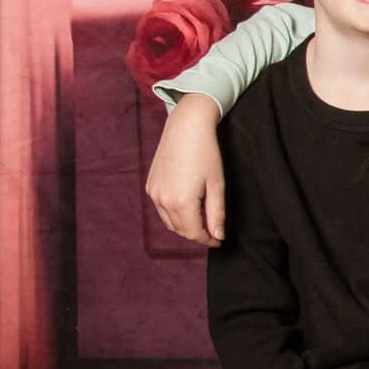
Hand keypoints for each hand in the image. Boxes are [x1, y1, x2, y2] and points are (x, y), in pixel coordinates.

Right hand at [145, 92, 226, 245]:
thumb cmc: (206, 153)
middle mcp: (163, 200)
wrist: (186, 127)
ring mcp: (154, 193)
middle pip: (180, 230)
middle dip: (196, 234)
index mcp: (181, 201)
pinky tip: (186, 207)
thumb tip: (218, 236)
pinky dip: (173, 214)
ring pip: (169, 222)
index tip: (218, 241)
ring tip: (201, 221)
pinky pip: (161, 209)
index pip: (194, 233)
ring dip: (184, 226)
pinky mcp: (150, 186)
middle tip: (212, 231)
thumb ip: (216, 213)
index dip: (207, 240)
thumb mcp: (217, 184)